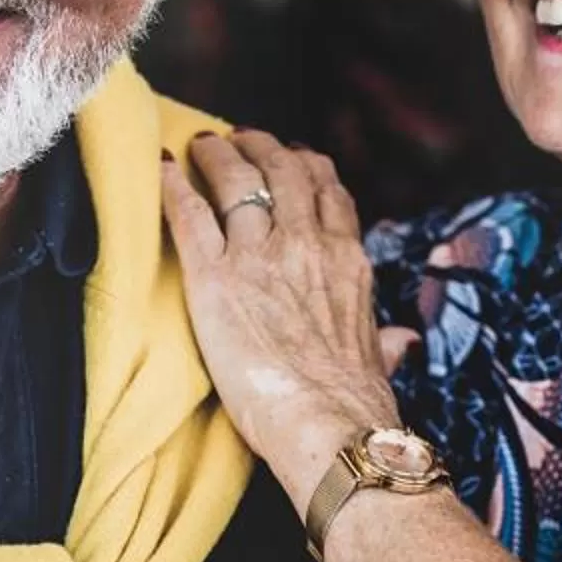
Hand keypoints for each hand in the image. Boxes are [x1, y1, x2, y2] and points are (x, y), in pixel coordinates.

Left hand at [160, 129, 404, 510]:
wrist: (328, 424)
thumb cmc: (354, 403)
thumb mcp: (379, 358)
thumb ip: (386, 340)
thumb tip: (402, 340)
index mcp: (347, 260)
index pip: (330, 193)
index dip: (310, 167)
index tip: (295, 156)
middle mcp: (306, 244)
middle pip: (285, 171)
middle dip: (262, 146)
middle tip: (242, 137)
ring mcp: (259, 256)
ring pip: (238, 180)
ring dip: (218, 155)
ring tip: (203, 143)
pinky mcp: (214, 277)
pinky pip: (189, 215)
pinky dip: (172, 186)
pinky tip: (160, 169)